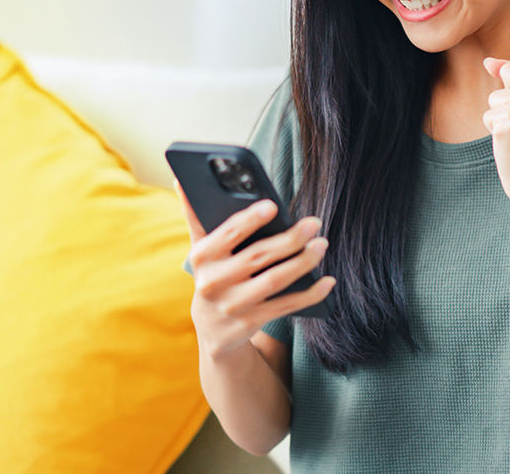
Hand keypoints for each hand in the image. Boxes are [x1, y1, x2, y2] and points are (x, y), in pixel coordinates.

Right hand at [175, 177, 335, 359]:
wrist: (212, 330)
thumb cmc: (213, 275)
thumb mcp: (202, 250)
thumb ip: (196, 216)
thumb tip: (181, 180)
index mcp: (202, 256)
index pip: (228, 233)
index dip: (250, 219)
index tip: (273, 205)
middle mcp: (213, 282)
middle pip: (257, 256)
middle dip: (289, 239)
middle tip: (314, 223)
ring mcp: (232, 305)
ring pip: (274, 281)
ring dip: (302, 263)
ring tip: (322, 245)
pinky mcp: (250, 323)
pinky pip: (285, 306)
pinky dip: (310, 294)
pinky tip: (328, 281)